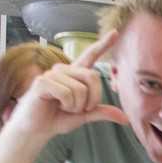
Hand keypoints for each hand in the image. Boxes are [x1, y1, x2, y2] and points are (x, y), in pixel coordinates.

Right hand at [8, 30, 128, 138]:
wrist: (36, 129)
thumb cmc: (57, 118)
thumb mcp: (84, 115)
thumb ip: (102, 112)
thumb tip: (125, 118)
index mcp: (75, 75)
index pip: (90, 56)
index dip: (103, 45)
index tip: (115, 32)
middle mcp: (64, 70)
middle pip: (93, 77)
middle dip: (93, 99)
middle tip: (81, 109)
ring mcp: (52, 74)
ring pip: (80, 89)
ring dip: (77, 106)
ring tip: (64, 107)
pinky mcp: (43, 82)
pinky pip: (67, 93)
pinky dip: (67, 105)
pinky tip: (56, 106)